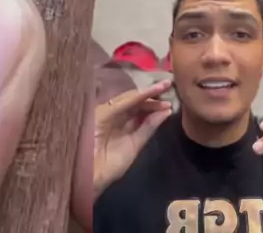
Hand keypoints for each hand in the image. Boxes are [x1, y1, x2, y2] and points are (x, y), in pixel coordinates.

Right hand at [94, 80, 172, 199]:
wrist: (92, 176)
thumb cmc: (110, 164)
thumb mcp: (134, 145)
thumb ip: (148, 128)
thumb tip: (166, 112)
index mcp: (121, 123)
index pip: (140, 110)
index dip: (154, 105)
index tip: (170, 102)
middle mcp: (115, 114)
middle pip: (137, 102)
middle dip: (153, 95)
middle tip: (169, 87)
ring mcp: (109, 111)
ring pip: (132, 99)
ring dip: (148, 92)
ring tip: (164, 86)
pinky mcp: (104, 111)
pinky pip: (125, 102)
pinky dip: (139, 96)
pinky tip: (151, 92)